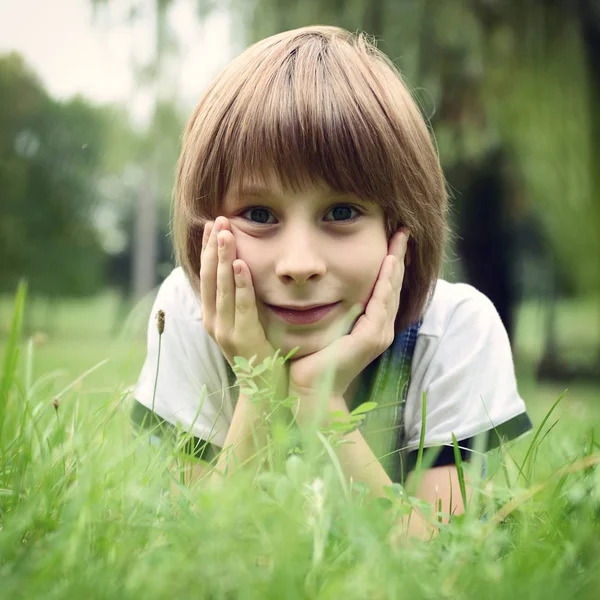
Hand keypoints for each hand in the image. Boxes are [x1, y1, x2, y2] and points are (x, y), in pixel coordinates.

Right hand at [200, 216, 274, 368]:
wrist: (262, 389)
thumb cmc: (257, 353)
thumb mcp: (242, 323)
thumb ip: (238, 301)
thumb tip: (239, 272)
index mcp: (212, 316)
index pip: (207, 276)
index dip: (209, 250)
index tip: (212, 226)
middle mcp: (213, 321)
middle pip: (210, 277)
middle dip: (214, 247)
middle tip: (218, 220)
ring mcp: (225, 330)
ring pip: (222, 288)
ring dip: (224, 259)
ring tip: (226, 233)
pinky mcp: (242, 337)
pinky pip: (242, 305)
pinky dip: (241, 284)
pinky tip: (241, 265)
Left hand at [288, 229, 409, 403]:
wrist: (309, 387)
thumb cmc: (311, 357)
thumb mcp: (325, 324)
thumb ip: (333, 306)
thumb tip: (324, 283)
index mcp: (371, 325)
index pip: (384, 288)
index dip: (389, 264)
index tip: (391, 239)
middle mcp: (381, 328)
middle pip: (393, 285)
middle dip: (398, 257)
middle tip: (402, 231)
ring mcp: (379, 334)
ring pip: (391, 291)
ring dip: (395, 263)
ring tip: (399, 239)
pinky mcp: (371, 337)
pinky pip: (381, 303)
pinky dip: (385, 281)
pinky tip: (387, 262)